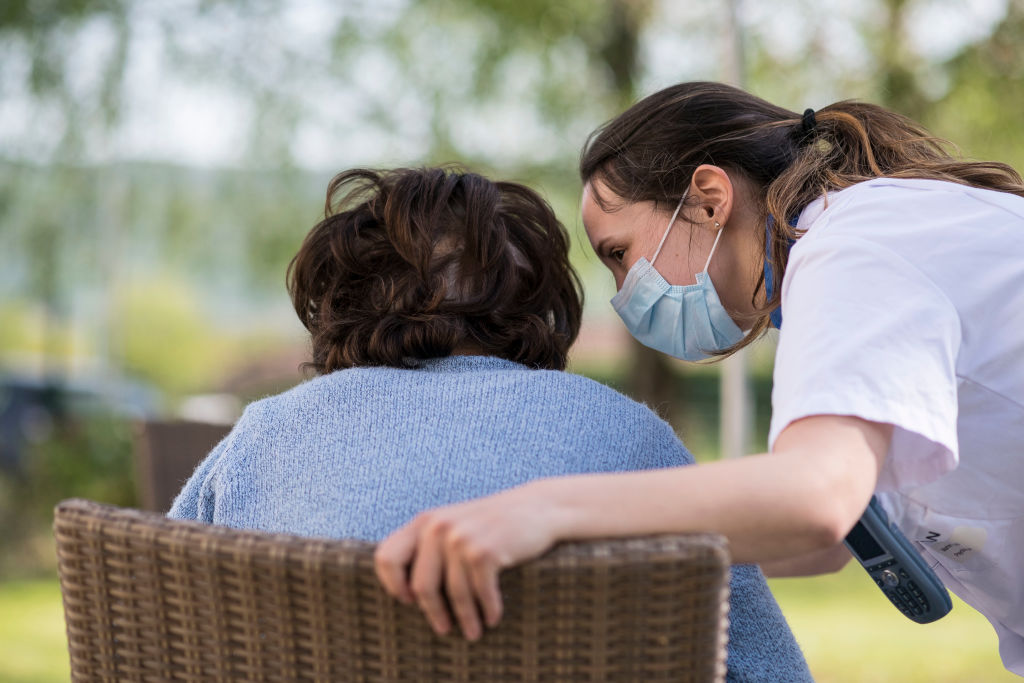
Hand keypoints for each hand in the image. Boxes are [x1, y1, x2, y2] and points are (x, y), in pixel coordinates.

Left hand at [374, 481, 562, 640]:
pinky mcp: (484, 551)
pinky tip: (493, 618)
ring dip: (466, 619)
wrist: (537, 508)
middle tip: (443, 629)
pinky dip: (488, 610)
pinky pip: (480, 593)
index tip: (408, 601)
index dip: (393, 585)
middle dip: (433, 613)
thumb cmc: (493, 524)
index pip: (387, 557)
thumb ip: (429, 545)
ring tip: (473, 632)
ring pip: (454, 594)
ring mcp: (460, 538)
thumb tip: (406, 590)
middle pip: (421, 586)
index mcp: (424, 521)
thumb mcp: (454, 524)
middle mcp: (437, 527)